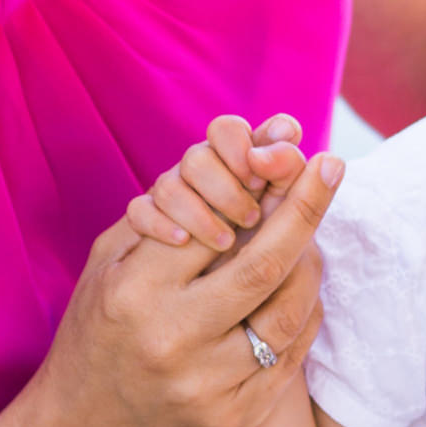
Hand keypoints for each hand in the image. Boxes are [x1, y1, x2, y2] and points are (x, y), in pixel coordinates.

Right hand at [20, 141, 344, 426]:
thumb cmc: (95, 337)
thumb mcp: (106, 269)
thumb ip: (161, 217)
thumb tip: (223, 164)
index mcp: (134, 292)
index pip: (211, 222)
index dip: (255, 184)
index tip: (288, 155)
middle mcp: (172, 338)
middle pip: (263, 263)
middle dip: (305, 207)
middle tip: (330, 167)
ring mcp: (208, 386)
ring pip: (289, 312)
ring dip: (311, 262)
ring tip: (313, 234)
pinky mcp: (236, 420)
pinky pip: (292, 356)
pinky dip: (305, 313)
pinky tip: (304, 287)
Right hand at [126, 114, 306, 256]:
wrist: (201, 296)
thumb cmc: (257, 250)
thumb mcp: (278, 210)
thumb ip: (286, 169)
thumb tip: (286, 130)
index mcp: (232, 160)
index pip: (227, 130)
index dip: (240, 146)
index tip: (259, 182)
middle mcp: (197, 173)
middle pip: (196, 157)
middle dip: (226, 189)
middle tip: (251, 219)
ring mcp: (167, 198)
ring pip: (167, 185)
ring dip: (201, 214)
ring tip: (227, 242)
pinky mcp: (141, 225)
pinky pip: (139, 212)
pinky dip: (160, 224)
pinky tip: (183, 241)